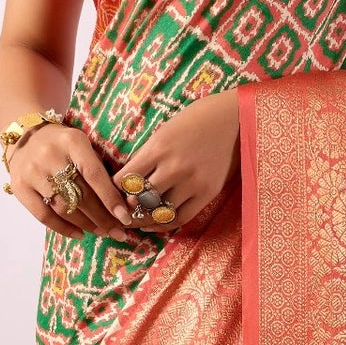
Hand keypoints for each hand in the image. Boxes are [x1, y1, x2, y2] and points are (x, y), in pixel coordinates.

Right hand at [8, 120, 133, 236]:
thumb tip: (122, 202)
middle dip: (103, 218)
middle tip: (119, 232)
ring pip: (64, 208)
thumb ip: (98, 166)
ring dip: (86, 224)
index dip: (110, 198)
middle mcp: (50, 155)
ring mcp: (32, 172)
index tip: (124, 217)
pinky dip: (64, 228)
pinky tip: (79, 234)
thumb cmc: (63, 143)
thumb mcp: (82, 144)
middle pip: (80, 195)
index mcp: (72, 141)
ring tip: (102, 232)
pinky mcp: (20, 186)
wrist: (24, 135)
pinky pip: (44, 215)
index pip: (94, 175)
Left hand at [114, 88, 240, 231]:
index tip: (112, 193)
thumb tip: (127, 180)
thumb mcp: (164, 131)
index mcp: (158, 148)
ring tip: (134, 220)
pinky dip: (164, 224)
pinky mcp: (208, 193)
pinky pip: (181, 217)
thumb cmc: (195, 120)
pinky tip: (153, 225)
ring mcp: (192, 182)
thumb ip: (147, 156)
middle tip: (120, 211)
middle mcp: (174, 168)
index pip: (126, 179)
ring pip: (159, 211)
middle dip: (127, 207)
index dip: (115, 189)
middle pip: (140, 199)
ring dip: (144, 218)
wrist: (233, 119)